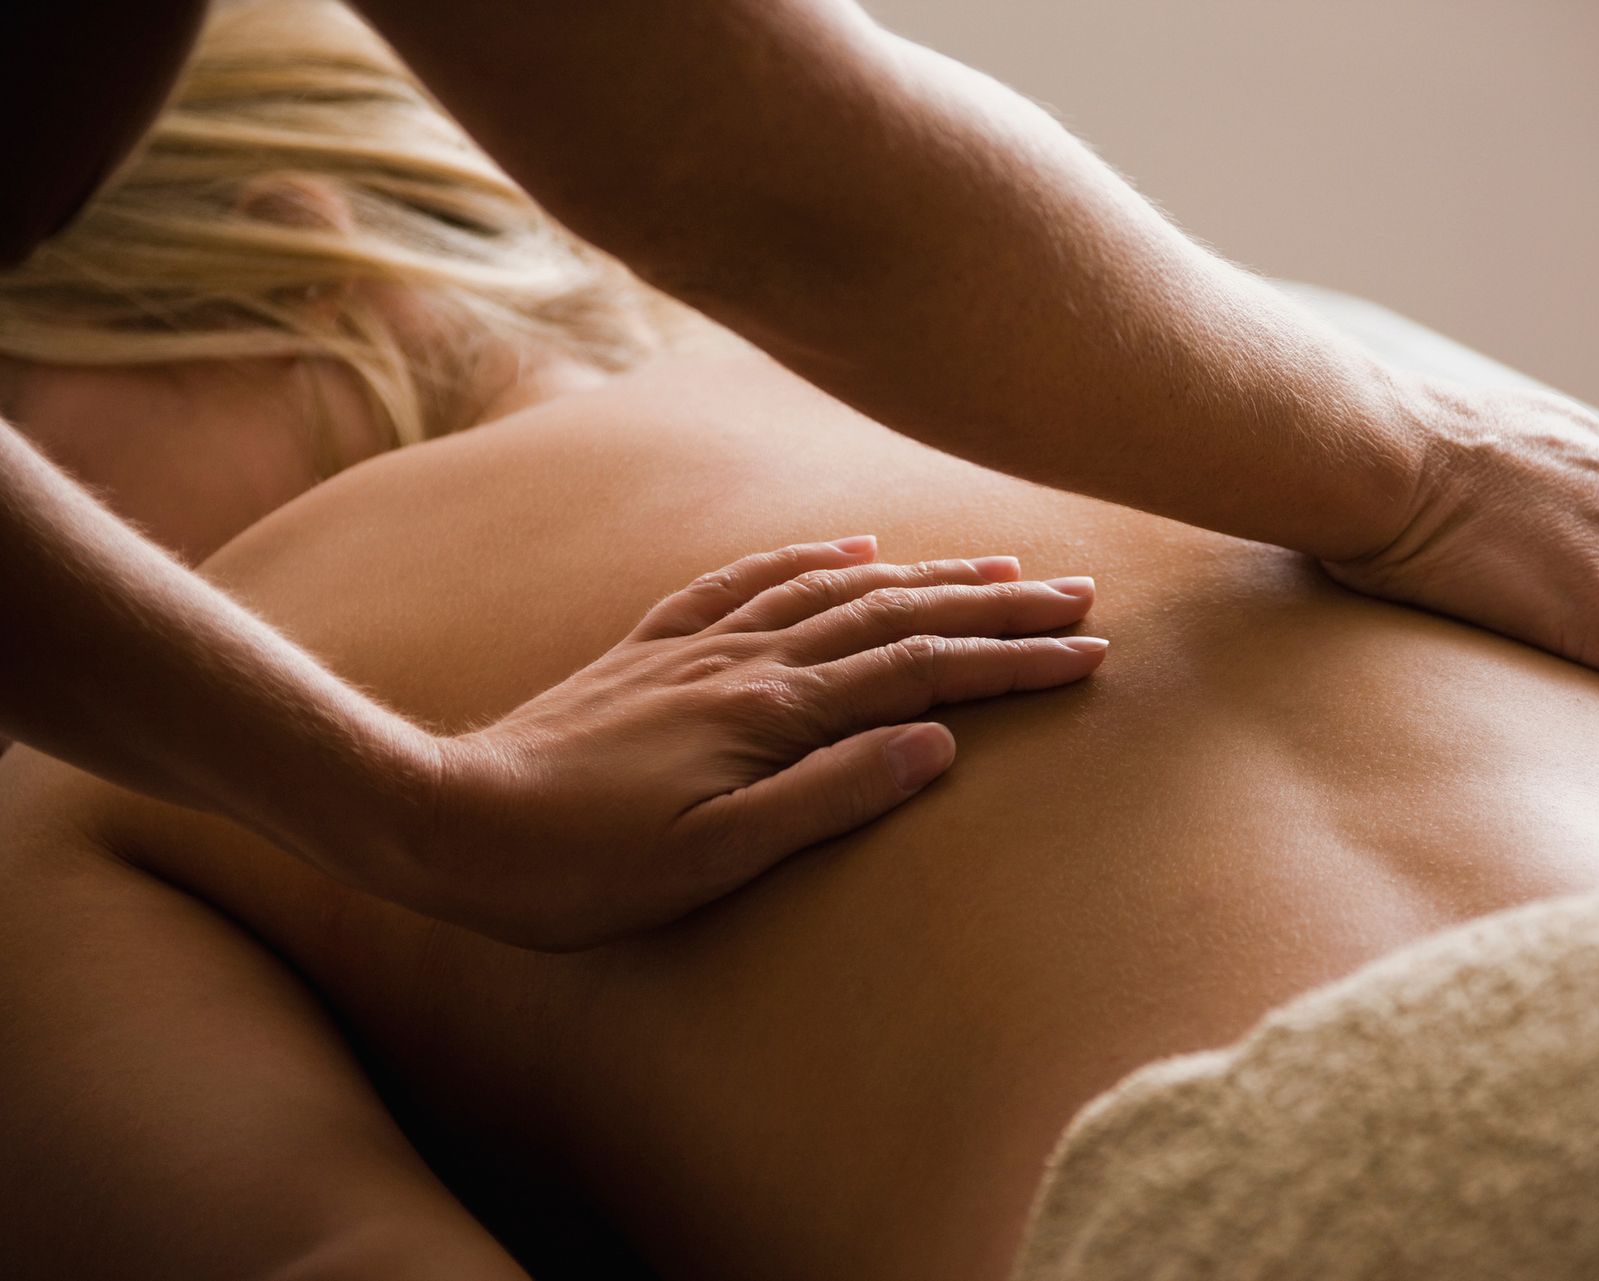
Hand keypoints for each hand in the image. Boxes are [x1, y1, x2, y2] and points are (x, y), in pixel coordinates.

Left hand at [390, 537, 1104, 948]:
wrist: (449, 819)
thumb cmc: (581, 867)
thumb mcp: (712, 859)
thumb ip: (827, 795)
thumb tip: (934, 741)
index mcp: (769, 714)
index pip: (919, 671)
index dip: (1010, 660)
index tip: (1089, 652)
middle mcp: (744, 661)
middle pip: (894, 614)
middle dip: (994, 603)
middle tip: (1079, 593)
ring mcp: (699, 646)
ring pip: (835, 589)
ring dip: (924, 573)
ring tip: (997, 564)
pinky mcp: (656, 648)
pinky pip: (750, 581)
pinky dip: (813, 558)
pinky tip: (849, 546)